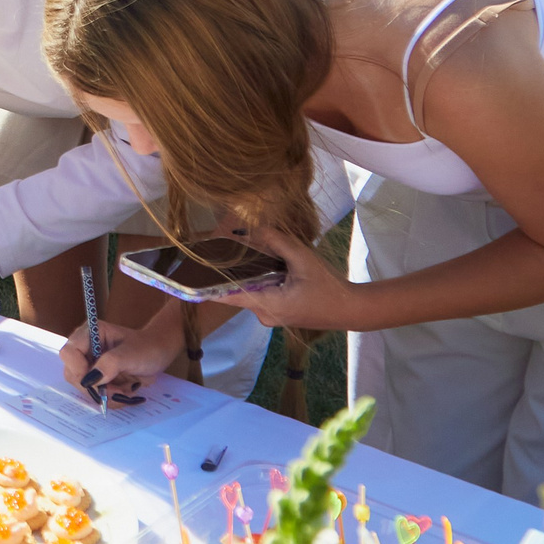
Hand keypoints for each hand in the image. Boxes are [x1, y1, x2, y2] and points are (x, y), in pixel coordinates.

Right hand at [63, 310, 177, 396]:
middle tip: (117, 391)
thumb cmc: (147, 347)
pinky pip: (95, 394)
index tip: (97, 381)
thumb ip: (110, 364)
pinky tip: (124, 391)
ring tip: (125, 390)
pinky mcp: (97, 378)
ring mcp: (90, 365)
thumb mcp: (131, 354)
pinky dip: (109, 398)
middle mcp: (85, 349)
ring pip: (84, 388)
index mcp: (90, 334)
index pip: (69, 353)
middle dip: (95, 388)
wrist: (159, 354)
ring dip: (105, 395)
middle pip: (73, 374)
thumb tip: (90, 380)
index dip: (78, 370)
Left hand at [216, 222, 356, 331]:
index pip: (226, 296)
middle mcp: (264, 314)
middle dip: (229, 270)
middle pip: (237, 290)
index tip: (191, 270)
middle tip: (217, 246)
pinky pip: (261, 294)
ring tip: (238, 249)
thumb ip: (277, 242)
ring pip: (250, 291)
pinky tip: (261, 262)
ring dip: (246, 273)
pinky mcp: (280, 312)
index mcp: (266, 305)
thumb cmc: (329, 287)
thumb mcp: (303, 259)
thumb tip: (255, 228)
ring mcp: (271, 315)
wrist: (352, 309)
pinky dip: (259, 279)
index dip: (207, 283)